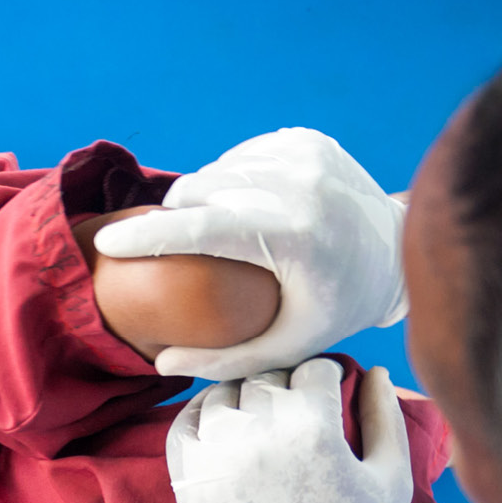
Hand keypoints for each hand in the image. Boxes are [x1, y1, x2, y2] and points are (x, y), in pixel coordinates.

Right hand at [93, 129, 407, 379]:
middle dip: (174, 219)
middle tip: (173, 248)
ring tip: (214, 234)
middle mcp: (299, 186)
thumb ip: (222, 360)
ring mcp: (305, 155)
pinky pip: (239, 156)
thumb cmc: (334, 309)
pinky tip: (244, 208)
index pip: (200, 228)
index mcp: (293, 236)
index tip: (105, 245)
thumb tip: (158, 363)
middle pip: (200, 191)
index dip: (145, 238)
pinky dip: (229, 180)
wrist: (397, 252)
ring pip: (215, 169)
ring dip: (201, 201)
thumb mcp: (285, 346)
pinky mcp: (307, 139)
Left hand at [166, 358, 412, 502]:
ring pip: (224, 392)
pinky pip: (184, 422)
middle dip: (286, 387)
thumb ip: (385, 415)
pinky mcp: (187, 480)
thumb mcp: (391, 479)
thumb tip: (371, 368)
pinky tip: (224, 428)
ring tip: (263, 422)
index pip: (314, 366)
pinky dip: (202, 415)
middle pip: (268, 375)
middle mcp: (258, 434)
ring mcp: (215, 456)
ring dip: (244, 398)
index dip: (326, 378)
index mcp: (313, 428)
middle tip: (297, 413)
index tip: (329, 396)